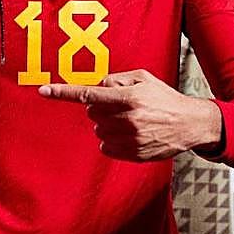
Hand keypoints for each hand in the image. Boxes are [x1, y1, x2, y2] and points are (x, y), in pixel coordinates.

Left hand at [38, 69, 220, 160]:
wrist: (190, 124)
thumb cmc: (165, 98)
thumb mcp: (143, 79)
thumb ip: (116, 80)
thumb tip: (95, 87)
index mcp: (128, 98)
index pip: (88, 94)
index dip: (63, 93)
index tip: (43, 90)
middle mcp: (128, 119)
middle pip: (91, 112)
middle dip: (100, 107)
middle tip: (119, 105)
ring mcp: (130, 139)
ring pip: (98, 130)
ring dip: (106, 124)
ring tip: (129, 120)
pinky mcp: (133, 154)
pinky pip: (105, 147)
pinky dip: (111, 140)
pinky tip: (128, 134)